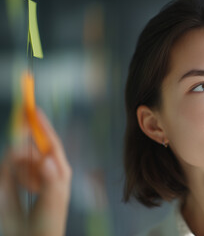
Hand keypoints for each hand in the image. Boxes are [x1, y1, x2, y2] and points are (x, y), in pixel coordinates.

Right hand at [0, 109, 71, 235]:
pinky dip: (14, 176)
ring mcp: (39, 174)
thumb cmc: (47, 222)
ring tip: (27, 190)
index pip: (51, 143)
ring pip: (21, 159)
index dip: (42, 126)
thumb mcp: (50, 201)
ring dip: (19, 172)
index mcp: (60, 170)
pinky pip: (14, 168)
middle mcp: (51, 168)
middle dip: (24, 157)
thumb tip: (47, 159)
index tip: (32, 110)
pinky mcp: (28, 180)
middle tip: (25, 176)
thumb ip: (50, 180)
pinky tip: (24, 190)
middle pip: (34, 149)